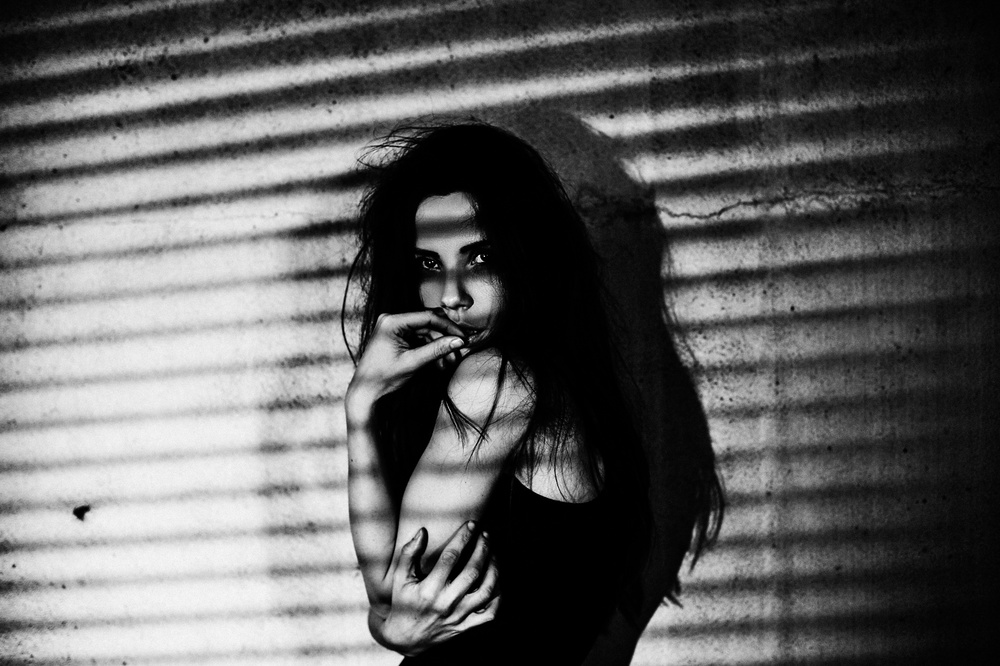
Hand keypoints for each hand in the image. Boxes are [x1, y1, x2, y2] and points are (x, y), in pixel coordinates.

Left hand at [346, 311, 465, 416]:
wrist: (366, 392)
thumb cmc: (383, 377)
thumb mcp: (413, 362)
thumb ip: (436, 350)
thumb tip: (458, 341)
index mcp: (391, 322)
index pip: (427, 317)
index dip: (448, 327)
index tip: (462, 337)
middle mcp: (392, 320)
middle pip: (428, 324)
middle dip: (444, 339)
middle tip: (458, 351)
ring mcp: (395, 329)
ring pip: (426, 333)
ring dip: (439, 347)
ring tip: (449, 363)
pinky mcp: (398, 338)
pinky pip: (419, 340)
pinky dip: (430, 350)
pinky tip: (440, 363)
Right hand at [378, 522, 499, 655]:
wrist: (405, 638)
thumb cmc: (403, 601)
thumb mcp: (399, 577)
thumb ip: (409, 553)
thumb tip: (423, 531)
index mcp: (428, 590)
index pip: (450, 557)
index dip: (463, 538)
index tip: (471, 524)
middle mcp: (445, 604)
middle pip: (472, 571)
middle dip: (482, 548)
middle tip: (486, 534)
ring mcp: (458, 617)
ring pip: (485, 591)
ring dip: (493, 568)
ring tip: (493, 552)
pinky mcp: (466, 627)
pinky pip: (490, 613)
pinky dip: (498, 596)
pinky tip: (496, 578)